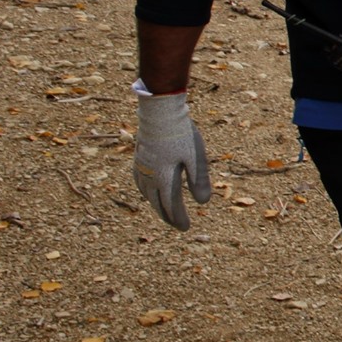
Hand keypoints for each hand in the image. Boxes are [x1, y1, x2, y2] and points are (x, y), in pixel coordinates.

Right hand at [133, 88, 210, 229]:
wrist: (159, 114)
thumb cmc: (181, 135)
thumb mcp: (196, 157)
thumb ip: (198, 180)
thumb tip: (203, 203)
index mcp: (164, 178)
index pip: (171, 205)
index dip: (178, 218)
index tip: (185, 228)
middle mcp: (149, 177)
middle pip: (157, 203)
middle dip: (168, 216)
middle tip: (177, 225)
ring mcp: (141, 168)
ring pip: (146, 193)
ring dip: (155, 205)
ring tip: (163, 211)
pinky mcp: (138, 158)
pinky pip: (139, 182)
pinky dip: (145, 191)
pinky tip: (148, 191)